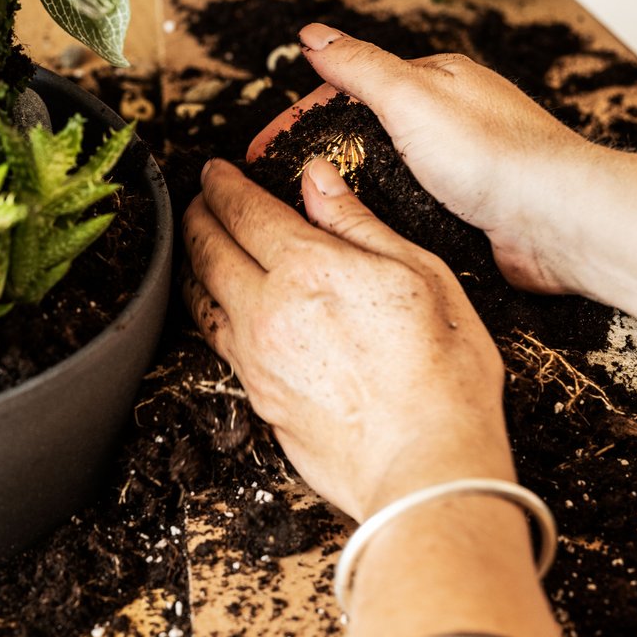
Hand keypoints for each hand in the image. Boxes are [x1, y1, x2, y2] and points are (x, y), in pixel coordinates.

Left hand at [183, 156, 512, 522]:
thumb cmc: (443, 374)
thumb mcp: (421, 274)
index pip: (245, 211)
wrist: (427, 465)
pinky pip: (216, 341)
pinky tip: (218, 307)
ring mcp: (257, 358)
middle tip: (199, 199)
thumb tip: (319, 179)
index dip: (223, 184)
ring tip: (197, 245)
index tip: (215, 170)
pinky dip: (206, 310)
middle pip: (209, 249)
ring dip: (192, 262)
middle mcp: (269, 310)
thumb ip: (359, 223)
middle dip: (198, 215)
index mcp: (309, 268)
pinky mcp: (258, 399)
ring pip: (202, 297)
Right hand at [247, 24, 592, 294]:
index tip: (261, 149)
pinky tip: (363, 234)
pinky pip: (409, 211)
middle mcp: (448, 119)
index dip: (298, 117)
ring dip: (349, 189)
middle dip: (318, 153)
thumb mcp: (412, 96)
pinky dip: (382, 218)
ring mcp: (458, 167)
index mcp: (435, 81)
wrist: (556, 221)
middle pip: (364, 130)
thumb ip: (358, 66)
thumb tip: (314, 33)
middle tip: (274, 185)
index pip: (349, 87)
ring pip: (384, 174)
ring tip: (306, 214)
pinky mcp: (467, 211)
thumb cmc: (496, 155)